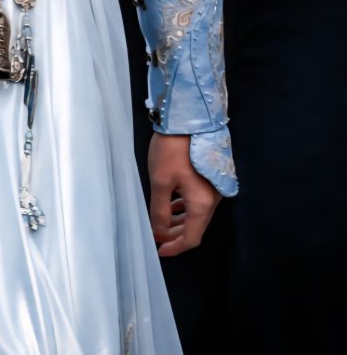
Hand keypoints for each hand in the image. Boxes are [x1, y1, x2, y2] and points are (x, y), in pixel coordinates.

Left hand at [147, 132, 219, 256]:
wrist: (188, 119)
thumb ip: (160, 211)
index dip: (174, 247)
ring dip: (180, 221)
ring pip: (196, 214)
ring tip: (162, 223)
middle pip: (195, 227)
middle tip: (157, 239)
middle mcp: (212, 199)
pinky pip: (197, 200)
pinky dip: (184, 207)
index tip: (158, 251)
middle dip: (176, 235)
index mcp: (202, 204)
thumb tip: (159, 233)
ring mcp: (212, 188)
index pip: (191, 238)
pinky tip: (173, 204)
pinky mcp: (208, 177)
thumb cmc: (172, 149)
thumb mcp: (160, 181)